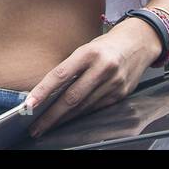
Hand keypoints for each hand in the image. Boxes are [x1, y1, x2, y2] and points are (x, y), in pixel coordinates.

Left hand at [23, 19, 160, 137]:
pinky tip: (68, 120)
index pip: (61, 75)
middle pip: (72, 97)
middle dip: (51, 115)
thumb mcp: (86, 48)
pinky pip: (96, 108)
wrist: (139, 42)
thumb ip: (71, 68)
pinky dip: (80, 115)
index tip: (29, 104)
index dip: (43, 91)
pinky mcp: (121, 94)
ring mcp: (114, 83)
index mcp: (89, 52)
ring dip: (63, 119)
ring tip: (47, 125)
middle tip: (35, 126)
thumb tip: (48, 91)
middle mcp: (102, 68)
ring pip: (83, 107)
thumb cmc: (106, 45)